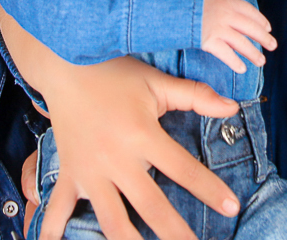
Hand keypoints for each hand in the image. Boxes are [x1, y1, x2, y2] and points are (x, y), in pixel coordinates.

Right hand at [0, 5, 240, 239]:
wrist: (63, 64)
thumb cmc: (114, 72)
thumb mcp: (156, 81)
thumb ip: (195, 96)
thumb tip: (232, 107)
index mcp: (142, 135)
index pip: (183, 168)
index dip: (209, 189)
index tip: (232, 208)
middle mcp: (116, 158)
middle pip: (151, 206)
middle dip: (175, 233)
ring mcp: (89, 171)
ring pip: (111, 220)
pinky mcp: (68, 174)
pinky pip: (57, 211)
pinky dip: (53, 234)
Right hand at [200, 0, 275, 73]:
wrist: (170, 4)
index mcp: (225, 1)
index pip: (248, 10)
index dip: (259, 20)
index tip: (268, 27)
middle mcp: (225, 14)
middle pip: (250, 27)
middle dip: (263, 37)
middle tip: (273, 45)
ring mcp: (218, 27)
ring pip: (241, 42)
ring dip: (253, 53)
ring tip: (261, 61)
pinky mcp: (209, 40)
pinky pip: (226, 53)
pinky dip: (235, 62)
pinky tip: (242, 69)